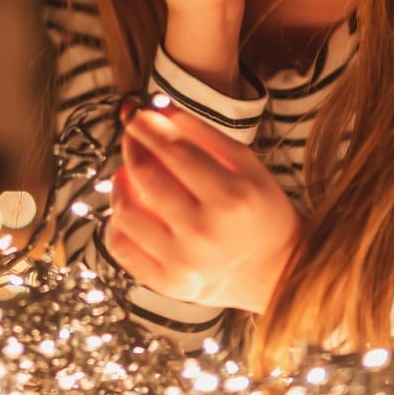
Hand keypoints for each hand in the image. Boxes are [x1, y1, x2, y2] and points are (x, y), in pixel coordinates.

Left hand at [104, 104, 301, 313]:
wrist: (276, 272)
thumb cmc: (260, 212)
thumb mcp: (248, 166)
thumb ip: (206, 135)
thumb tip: (160, 111)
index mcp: (232, 198)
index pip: (174, 151)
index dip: (149, 126)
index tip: (137, 113)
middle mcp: (205, 232)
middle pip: (146, 176)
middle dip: (133, 145)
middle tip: (134, 135)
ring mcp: (183, 262)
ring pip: (125, 211)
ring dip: (121, 183)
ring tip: (132, 174)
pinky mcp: (166, 283)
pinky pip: (120, 246)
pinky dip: (117, 221)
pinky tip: (132, 208)